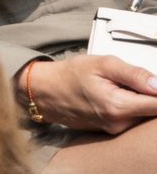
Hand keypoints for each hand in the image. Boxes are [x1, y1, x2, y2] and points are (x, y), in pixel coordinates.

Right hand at [17, 55, 156, 133]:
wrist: (47, 92)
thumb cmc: (70, 75)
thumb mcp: (102, 64)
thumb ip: (133, 73)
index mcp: (118, 106)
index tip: (154, 82)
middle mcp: (119, 124)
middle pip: (151, 111)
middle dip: (149, 93)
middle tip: (132, 77)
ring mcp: (115, 130)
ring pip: (141, 115)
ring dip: (138, 99)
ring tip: (118, 84)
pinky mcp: (111, 130)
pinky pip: (130, 119)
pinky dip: (129, 105)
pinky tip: (115, 93)